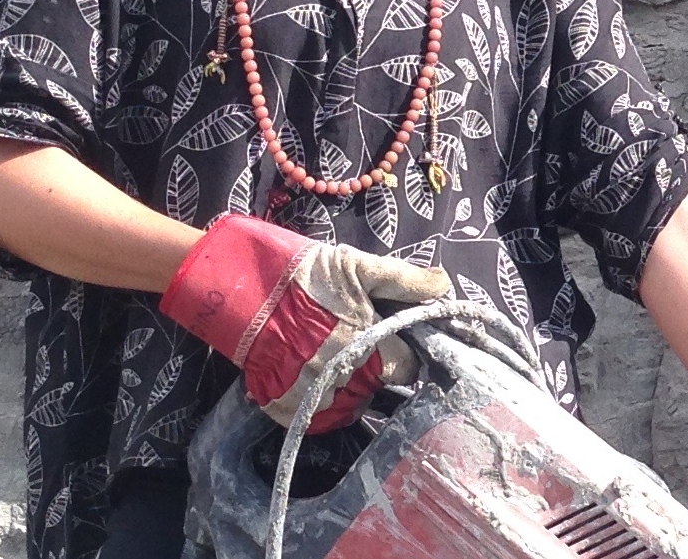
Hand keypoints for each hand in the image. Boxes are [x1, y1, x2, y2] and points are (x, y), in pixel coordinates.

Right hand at [158, 214, 449, 432]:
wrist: (244, 288)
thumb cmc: (308, 277)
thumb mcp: (360, 268)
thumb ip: (405, 280)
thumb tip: (444, 286)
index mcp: (370, 351)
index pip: (407, 368)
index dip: (406, 352)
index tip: (396, 340)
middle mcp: (345, 382)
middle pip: (378, 387)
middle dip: (376, 366)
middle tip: (360, 341)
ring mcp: (313, 399)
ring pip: (351, 405)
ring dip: (351, 386)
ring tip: (338, 357)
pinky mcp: (287, 410)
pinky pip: (319, 419)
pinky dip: (322, 402)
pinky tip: (318, 376)